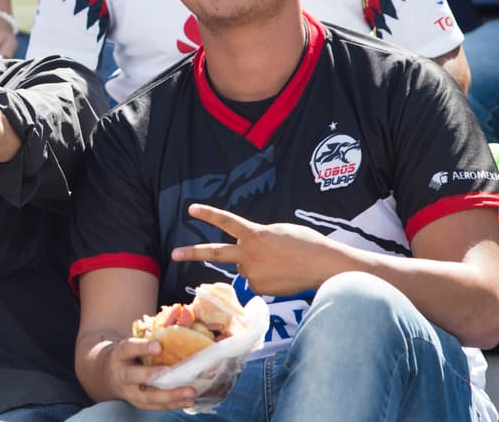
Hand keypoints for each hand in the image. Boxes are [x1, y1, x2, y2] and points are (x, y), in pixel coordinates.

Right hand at [103, 336, 196, 410]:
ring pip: (147, 396)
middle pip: (133, 376)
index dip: (142, 347)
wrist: (108, 375)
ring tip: (190, 392)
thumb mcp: (132, 345)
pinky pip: (155, 406)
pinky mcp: (138, 403)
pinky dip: (173, 404)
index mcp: (119, 355)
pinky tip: (188, 401)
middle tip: (170, 371)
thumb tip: (179, 322)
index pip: (128, 349)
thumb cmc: (128, 355)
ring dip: (170, 395)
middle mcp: (120, 374)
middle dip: (151, 375)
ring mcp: (128, 392)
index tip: (158, 346)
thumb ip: (148, 338)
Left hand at [171, 203, 341, 295]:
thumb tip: (247, 251)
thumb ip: (258, 238)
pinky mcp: (259, 289)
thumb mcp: (278, 232)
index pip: (226, 221)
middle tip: (174, 253)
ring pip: (245, 268)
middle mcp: (249, 254)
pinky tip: (282, 275)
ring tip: (280, 263)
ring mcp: (253, 273)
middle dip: (192, 253)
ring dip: (257, 265)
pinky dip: (265, 278)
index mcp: (254, 234)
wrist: (325, 266)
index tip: (191, 209)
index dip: (208, 214)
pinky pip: (255, 281)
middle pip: (215, 253)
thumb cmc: (306, 243)